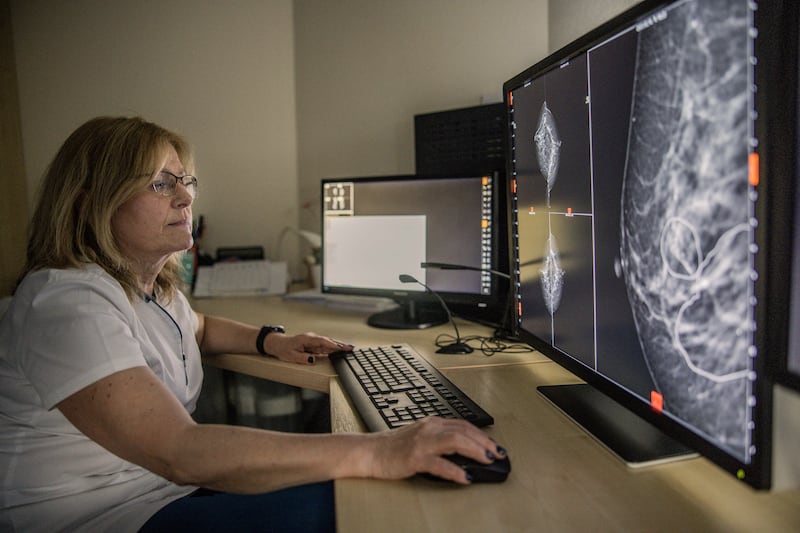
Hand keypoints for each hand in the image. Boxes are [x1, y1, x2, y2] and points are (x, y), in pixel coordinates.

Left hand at [264, 332, 352, 364]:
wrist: (278, 344)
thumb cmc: (283, 349)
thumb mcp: (291, 356)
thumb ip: (302, 358)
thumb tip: (313, 359)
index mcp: (307, 339)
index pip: (322, 341)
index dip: (332, 345)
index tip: (341, 347)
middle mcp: (311, 338)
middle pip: (328, 341)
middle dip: (340, 344)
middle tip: (351, 348)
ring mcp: (313, 341)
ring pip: (328, 343)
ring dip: (338, 346)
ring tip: (349, 349)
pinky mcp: (313, 345)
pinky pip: (324, 346)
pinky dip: (333, 348)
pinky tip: (339, 350)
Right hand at [365, 417, 506, 483]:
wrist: (370, 452)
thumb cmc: (394, 448)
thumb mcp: (421, 438)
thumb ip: (440, 441)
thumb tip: (465, 453)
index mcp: (432, 423)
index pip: (463, 425)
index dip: (482, 436)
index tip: (495, 446)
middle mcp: (429, 429)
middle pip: (463, 431)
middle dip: (484, 443)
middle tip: (498, 454)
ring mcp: (422, 442)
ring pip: (455, 441)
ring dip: (475, 451)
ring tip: (488, 461)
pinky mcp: (414, 458)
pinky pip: (439, 463)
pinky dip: (455, 470)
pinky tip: (465, 477)